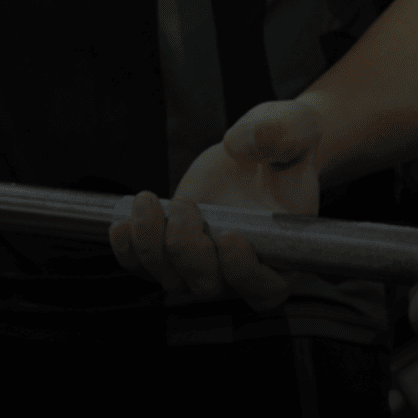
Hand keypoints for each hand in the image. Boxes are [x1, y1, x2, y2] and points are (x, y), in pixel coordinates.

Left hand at [108, 99, 321, 306]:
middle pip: (208, 285)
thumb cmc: (283, 147)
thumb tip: (240, 144)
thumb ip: (280, 134)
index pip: (264, 288)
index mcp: (283, 255)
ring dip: (151, 246)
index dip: (245, 272)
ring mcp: (205, 266)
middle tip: (185, 206)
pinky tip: (123, 225)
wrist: (258, 151)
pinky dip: (130, 252)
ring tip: (146, 203)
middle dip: (188, 250)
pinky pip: (145, 267)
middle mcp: (241, 272)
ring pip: (171, 279)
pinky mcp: (174, 251)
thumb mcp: (294, 129)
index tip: (230, 237)